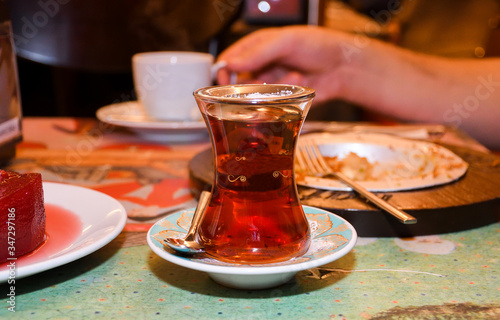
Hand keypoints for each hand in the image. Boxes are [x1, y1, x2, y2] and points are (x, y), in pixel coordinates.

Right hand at [217, 26, 354, 102]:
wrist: (343, 66)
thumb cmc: (318, 45)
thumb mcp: (286, 42)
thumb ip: (258, 52)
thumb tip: (230, 63)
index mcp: (257, 46)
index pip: (229, 59)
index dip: (223, 72)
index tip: (223, 83)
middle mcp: (261, 65)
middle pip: (238, 81)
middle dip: (247, 86)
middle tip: (260, 85)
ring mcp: (271, 82)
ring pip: (255, 94)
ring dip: (271, 89)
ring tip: (293, 77)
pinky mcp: (281, 98)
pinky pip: (271, 103)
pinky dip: (283, 96)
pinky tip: (300, 83)